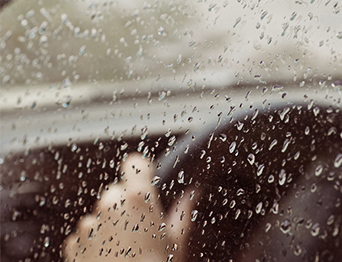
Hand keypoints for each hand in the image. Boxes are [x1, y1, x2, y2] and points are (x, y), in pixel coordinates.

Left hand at [63, 153, 195, 261]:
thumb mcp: (177, 240)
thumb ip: (184, 211)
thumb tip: (194, 194)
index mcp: (138, 197)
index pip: (135, 163)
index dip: (141, 170)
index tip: (146, 178)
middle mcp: (109, 204)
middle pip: (117, 192)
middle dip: (126, 206)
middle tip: (141, 230)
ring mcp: (89, 223)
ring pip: (100, 215)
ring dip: (109, 226)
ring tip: (124, 250)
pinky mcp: (73, 242)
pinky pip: (85, 235)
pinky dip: (94, 243)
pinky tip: (109, 259)